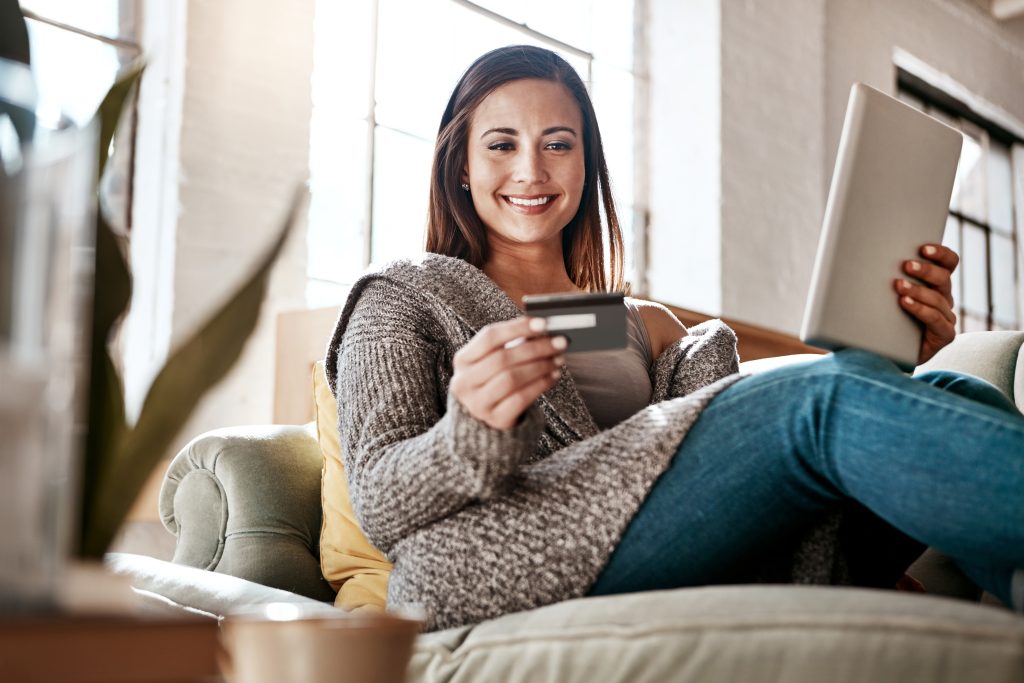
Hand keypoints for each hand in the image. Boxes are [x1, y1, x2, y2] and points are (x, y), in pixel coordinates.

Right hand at [449, 317, 565, 430]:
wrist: (486, 418)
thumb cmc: (494, 380)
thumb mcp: (493, 360)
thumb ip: (513, 344)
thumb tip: (544, 330)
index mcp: (463, 360)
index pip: (489, 337)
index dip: (517, 328)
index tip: (543, 324)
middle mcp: (465, 382)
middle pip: (502, 358)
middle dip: (535, 348)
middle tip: (559, 342)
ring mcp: (478, 403)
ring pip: (512, 378)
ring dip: (540, 366)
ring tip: (558, 359)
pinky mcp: (495, 420)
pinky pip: (521, 399)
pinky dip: (540, 385)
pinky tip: (553, 376)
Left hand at [894, 244, 958, 364]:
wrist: (885, 352)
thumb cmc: (883, 318)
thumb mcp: (884, 295)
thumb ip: (885, 276)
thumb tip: (861, 254)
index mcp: (936, 284)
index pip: (949, 263)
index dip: (940, 254)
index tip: (923, 247)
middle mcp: (944, 298)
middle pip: (944, 278)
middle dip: (926, 270)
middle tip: (906, 265)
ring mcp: (946, 317)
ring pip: (938, 298)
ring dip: (918, 290)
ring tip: (898, 285)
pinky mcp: (945, 335)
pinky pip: (936, 319)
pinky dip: (920, 309)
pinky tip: (905, 303)